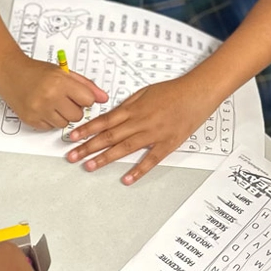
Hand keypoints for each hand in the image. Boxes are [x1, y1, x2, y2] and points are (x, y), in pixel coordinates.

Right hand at [0, 56, 107, 130]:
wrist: (9, 72)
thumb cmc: (35, 71)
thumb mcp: (63, 72)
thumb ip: (85, 85)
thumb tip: (103, 98)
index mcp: (60, 82)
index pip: (88, 100)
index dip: (84, 98)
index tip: (77, 95)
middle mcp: (50, 97)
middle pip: (78, 116)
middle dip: (74, 109)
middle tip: (63, 99)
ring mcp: (39, 110)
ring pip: (64, 124)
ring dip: (61, 116)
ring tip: (52, 103)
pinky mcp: (31, 120)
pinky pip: (50, 128)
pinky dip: (49, 120)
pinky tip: (42, 108)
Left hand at [65, 75, 210, 183]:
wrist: (198, 92)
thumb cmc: (173, 91)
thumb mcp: (145, 92)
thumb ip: (128, 105)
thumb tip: (111, 115)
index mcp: (133, 109)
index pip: (104, 121)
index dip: (86, 130)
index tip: (72, 138)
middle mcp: (140, 122)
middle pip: (109, 136)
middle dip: (88, 147)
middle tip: (72, 156)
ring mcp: (153, 134)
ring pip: (124, 148)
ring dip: (105, 158)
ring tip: (89, 166)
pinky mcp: (167, 144)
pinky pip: (151, 159)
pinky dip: (138, 170)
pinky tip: (127, 179)